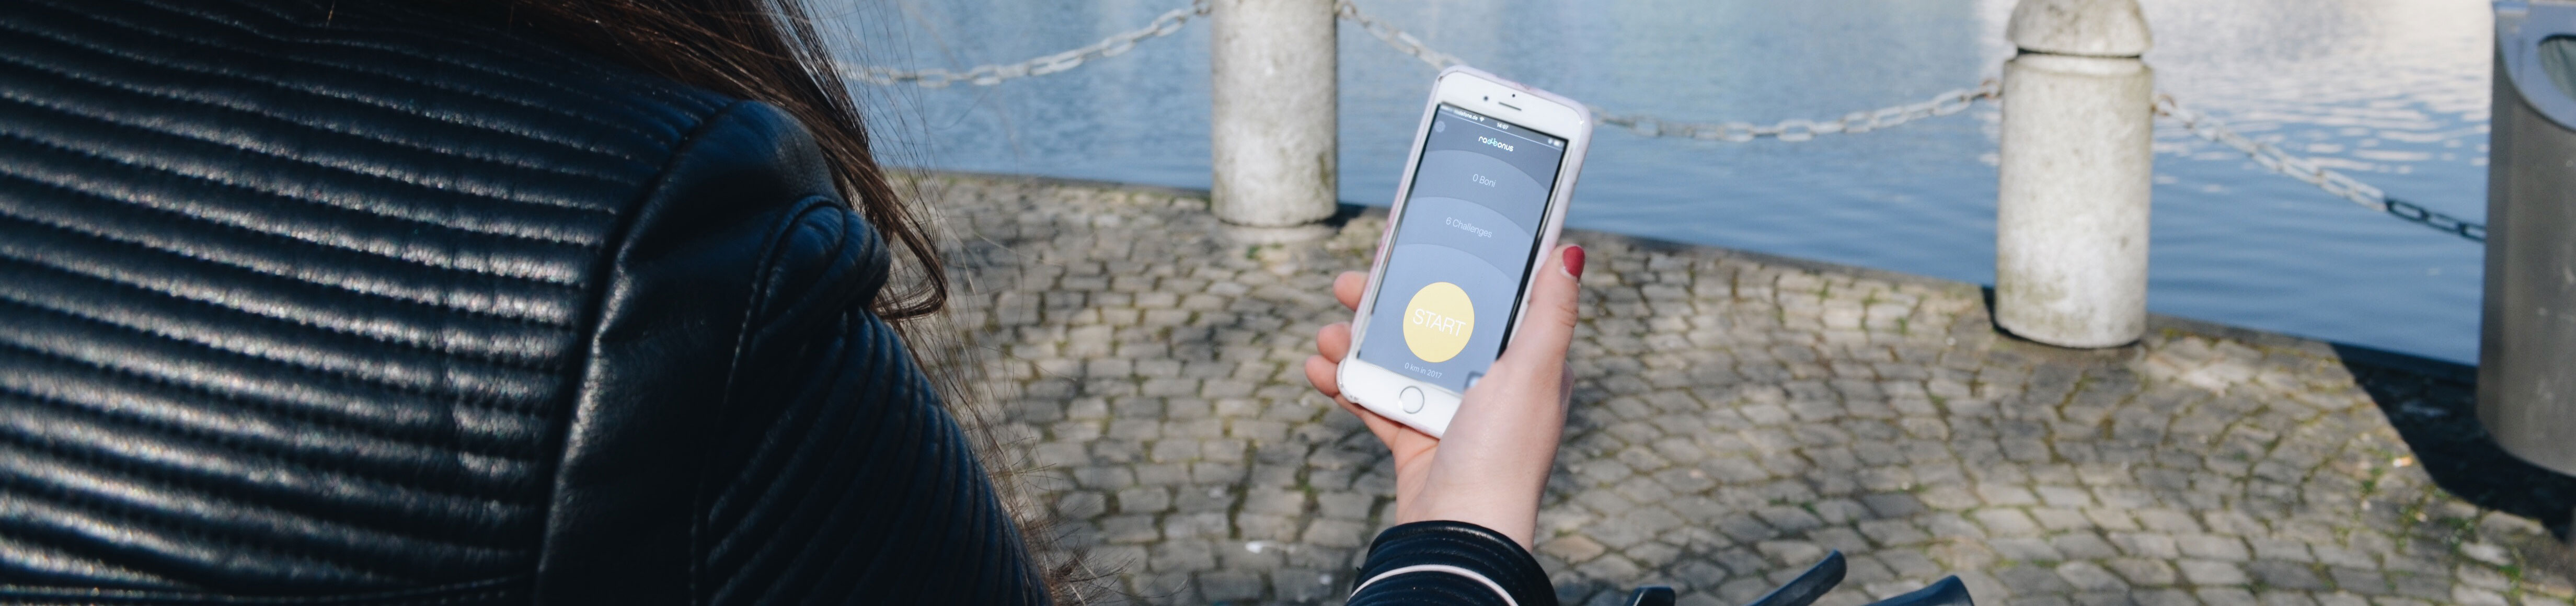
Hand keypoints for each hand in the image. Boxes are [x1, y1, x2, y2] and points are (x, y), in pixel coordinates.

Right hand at [1303, 245, 1584, 548]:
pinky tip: (1319, 370)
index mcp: (1525, 365)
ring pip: (1397, 359)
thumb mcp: (1533, 373)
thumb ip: (1549, 313)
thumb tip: (1571, 251)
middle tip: (1349, 284)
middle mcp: (1489, 386)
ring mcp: (1449, 413)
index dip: (1448, 268)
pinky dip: (1347, 384)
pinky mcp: (1415, 439)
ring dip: (1357, 343)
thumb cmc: (1503, 455)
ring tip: (1327, 336)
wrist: (1460, 534)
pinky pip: (1377, 400)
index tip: (1410, 244)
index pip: (1485, 300)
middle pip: (1431, 325)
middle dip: (1386, 303)